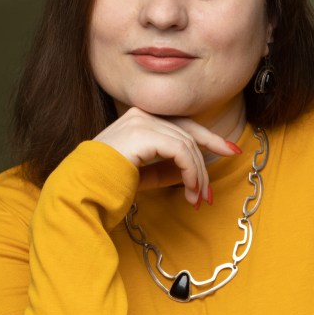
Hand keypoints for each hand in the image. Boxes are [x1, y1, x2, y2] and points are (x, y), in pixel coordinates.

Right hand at [93, 108, 240, 204]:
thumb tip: (192, 172)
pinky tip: (190, 190)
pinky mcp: (143, 133)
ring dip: (197, 175)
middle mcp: (141, 115)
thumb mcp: (144, 175)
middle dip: (205, 163)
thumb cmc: (108, 184)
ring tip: (197, 199)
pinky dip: (191, 171)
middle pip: (189, 134)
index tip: (230, 151)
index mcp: (139, 119)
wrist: (83, 189)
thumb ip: (166, 169)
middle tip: (209, 194)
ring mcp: (142, 121)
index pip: (182, 125)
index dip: (209, 138)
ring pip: (188, 145)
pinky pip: (181, 151)